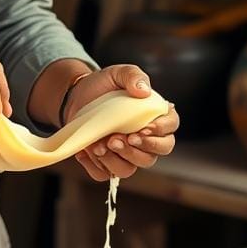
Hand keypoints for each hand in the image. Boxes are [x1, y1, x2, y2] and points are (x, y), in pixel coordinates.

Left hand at [67, 64, 178, 181]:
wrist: (77, 96)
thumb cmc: (104, 85)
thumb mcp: (119, 73)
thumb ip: (134, 76)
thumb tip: (144, 91)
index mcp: (155, 118)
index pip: (170, 130)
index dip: (160, 132)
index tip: (144, 128)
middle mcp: (143, 140)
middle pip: (152, 156)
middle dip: (136, 151)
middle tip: (117, 138)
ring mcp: (125, 154)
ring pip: (129, 169)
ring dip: (114, 160)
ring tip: (99, 145)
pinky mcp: (105, 162)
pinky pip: (103, 174)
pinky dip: (95, 165)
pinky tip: (87, 150)